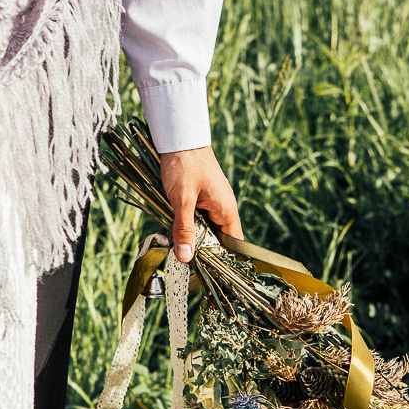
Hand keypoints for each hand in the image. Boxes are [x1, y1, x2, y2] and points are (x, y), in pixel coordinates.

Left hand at [159, 146, 242, 262]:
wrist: (180, 136)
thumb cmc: (185, 165)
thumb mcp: (182, 200)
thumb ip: (184, 229)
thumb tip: (186, 258)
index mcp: (227, 211)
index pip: (233, 245)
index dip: (221, 260)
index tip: (206, 271)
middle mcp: (224, 209)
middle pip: (217, 239)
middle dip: (202, 249)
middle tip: (185, 262)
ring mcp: (213, 202)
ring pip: (205, 229)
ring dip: (192, 235)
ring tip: (178, 246)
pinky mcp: (202, 197)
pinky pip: (197, 217)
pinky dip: (187, 223)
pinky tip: (175, 227)